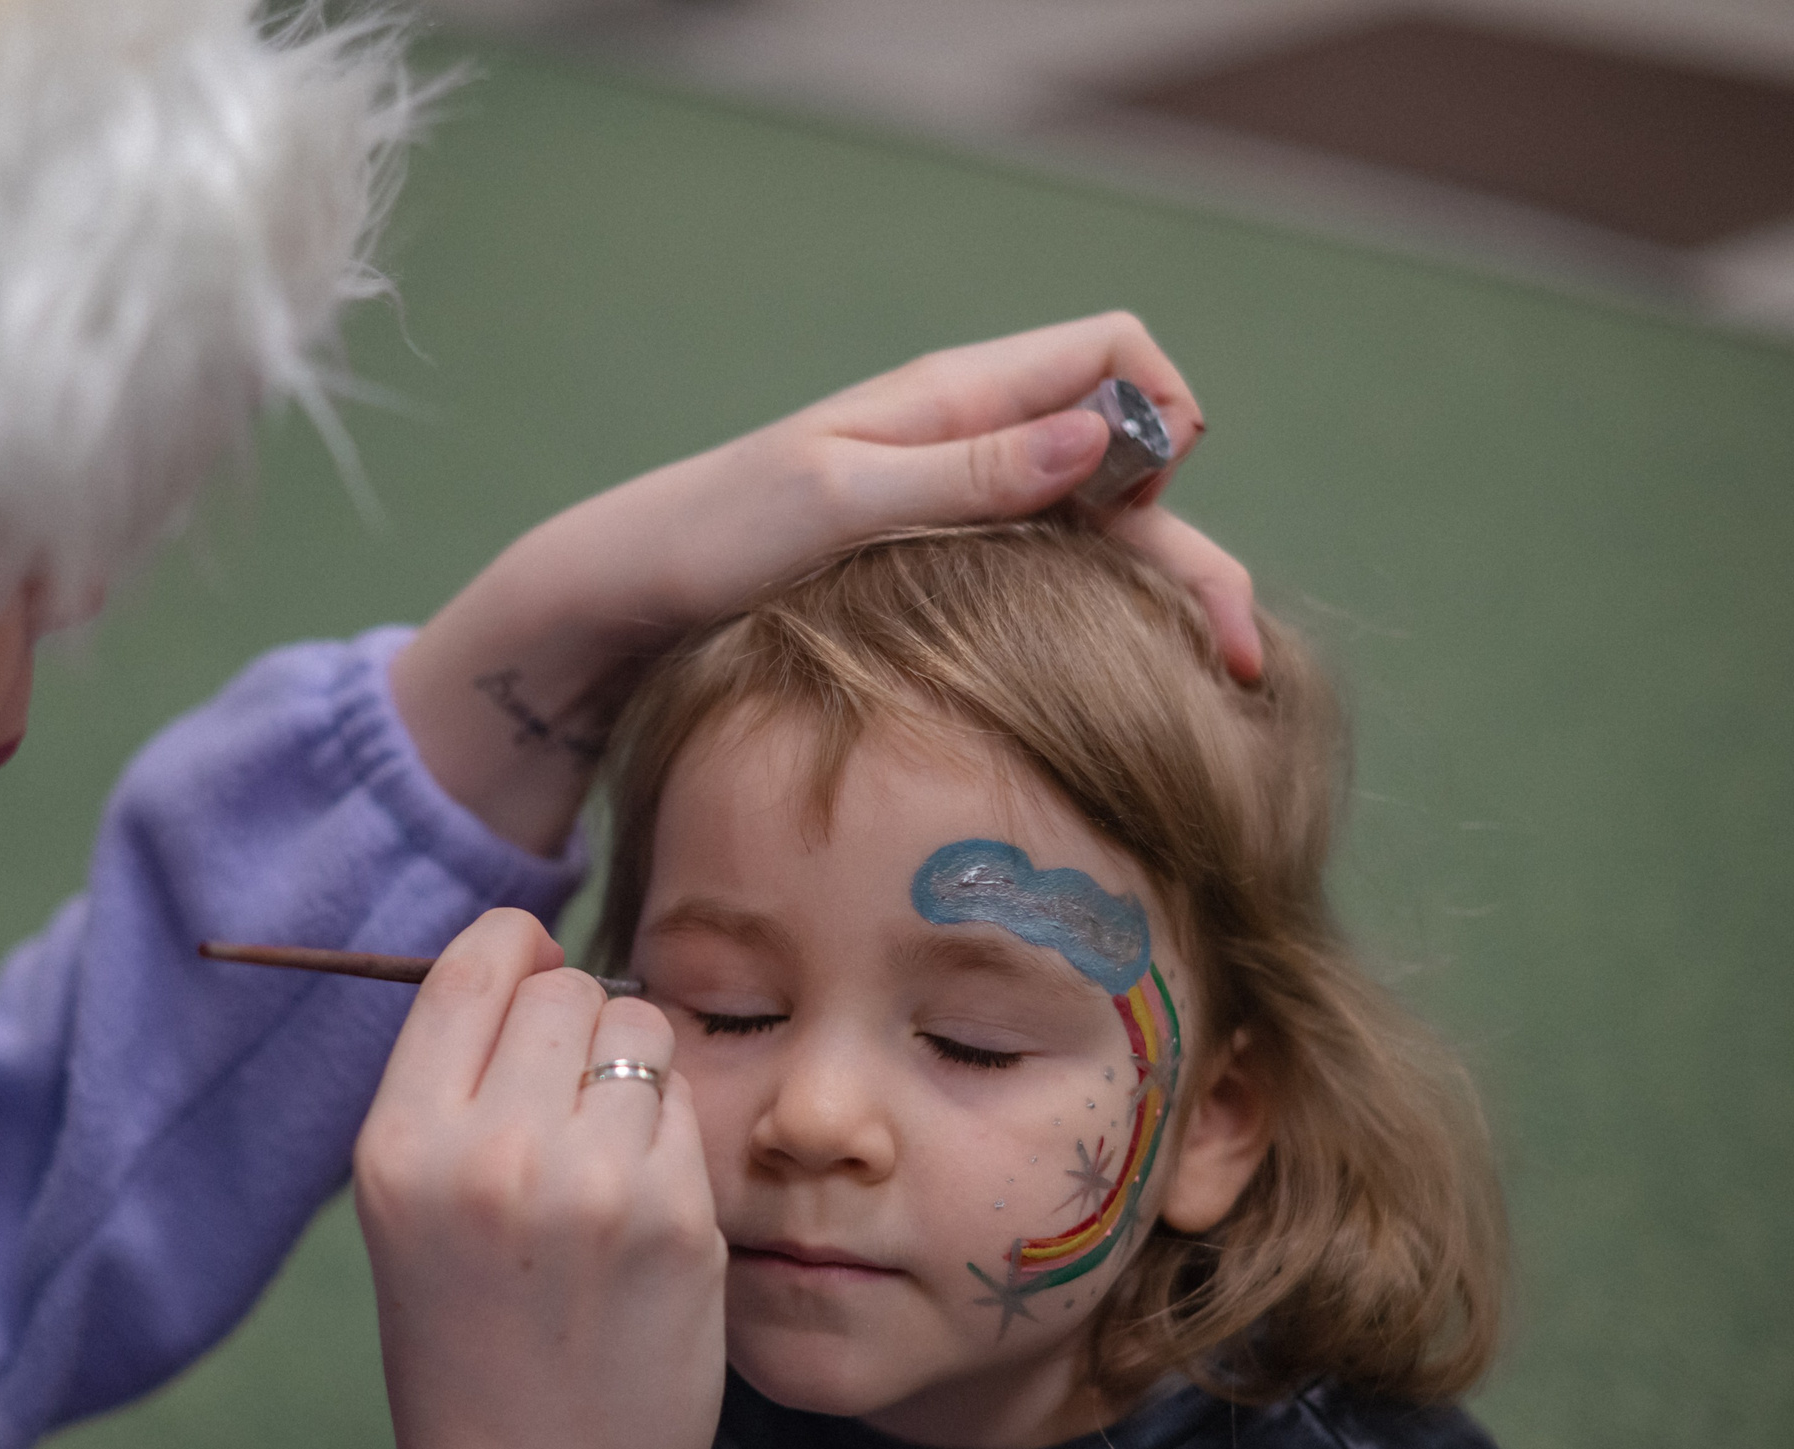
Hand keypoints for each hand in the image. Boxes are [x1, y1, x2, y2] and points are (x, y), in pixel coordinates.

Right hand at [357, 909, 724, 1448]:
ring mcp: (592, 1186)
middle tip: (567, 1108)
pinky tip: (645, 1212)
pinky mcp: (680, 1222)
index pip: (474, 962)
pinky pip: (689, 1107)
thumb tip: (539, 959)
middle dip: (575, 1024)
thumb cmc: (468, 1359)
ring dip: (632, 1073)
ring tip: (606, 1161)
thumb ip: (458, 1089)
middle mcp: (489, 1153)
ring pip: (640, 1028)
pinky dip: (673, 1139)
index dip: (515, 954)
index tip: (531, 987)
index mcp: (399, 1147)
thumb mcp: (411, 1212)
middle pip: (565, 988)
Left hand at [391, 312, 1261, 853]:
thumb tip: (1109, 438)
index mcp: (953, 397)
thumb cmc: (710, 541)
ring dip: (1153, 598)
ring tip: (1199, 694)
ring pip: (1093, 533)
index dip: (1157, 409)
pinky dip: (1090, 626)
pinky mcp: (930, 575)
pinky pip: (1040, 581)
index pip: (1113, 350)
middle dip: (1190, 547)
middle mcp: (969, 444)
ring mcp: (954, 512)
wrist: (617, 602)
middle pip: (1127, 460)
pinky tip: (1109, 695)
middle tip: (1232, 661)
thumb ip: (972, 471)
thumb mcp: (840, 503)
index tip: (1144, 505)